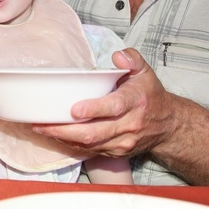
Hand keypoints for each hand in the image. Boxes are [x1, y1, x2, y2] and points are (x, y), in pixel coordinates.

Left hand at [33, 48, 179, 158]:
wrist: (168, 126)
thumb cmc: (150, 95)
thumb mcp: (146, 72)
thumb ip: (133, 59)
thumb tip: (118, 56)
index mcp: (135, 102)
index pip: (114, 107)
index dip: (94, 109)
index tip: (74, 109)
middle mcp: (129, 125)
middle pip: (95, 132)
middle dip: (65, 130)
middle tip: (42, 123)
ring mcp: (122, 142)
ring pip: (90, 145)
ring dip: (63, 138)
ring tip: (41, 129)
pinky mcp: (115, 152)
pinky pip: (90, 151)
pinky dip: (71, 145)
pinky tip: (55, 136)